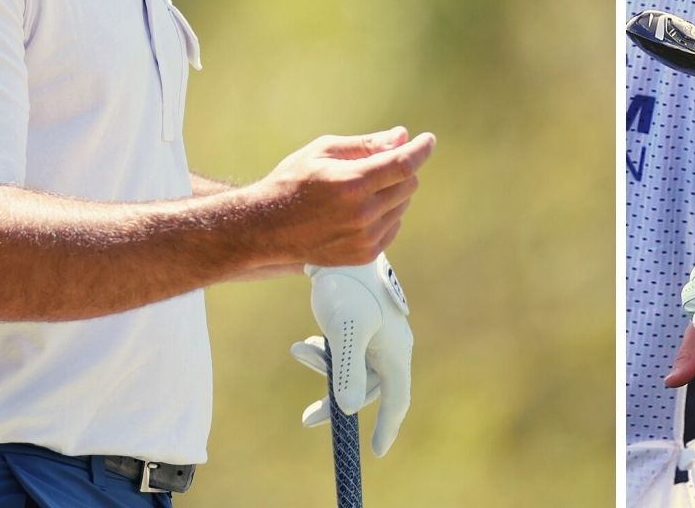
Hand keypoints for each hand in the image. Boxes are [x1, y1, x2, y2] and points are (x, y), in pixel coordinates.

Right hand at [254, 128, 434, 267]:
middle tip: (378, 164)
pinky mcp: (364, 255)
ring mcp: (364, 238)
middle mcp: (362, 214)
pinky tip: (360, 209)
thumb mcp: (323, 151)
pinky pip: (393, 227)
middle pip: (407, 185)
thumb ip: (366, 145)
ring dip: (392, 192)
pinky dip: (385, 213)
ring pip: (402, 206)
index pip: (403, 165)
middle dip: (400, 169)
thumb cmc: (292, 182)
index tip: (427, 140)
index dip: (420, 150)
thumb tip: (401, 137)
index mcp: (352, 184)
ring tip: (360, 189)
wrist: (266, 228)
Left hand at [290, 254, 412, 454]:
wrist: (335, 243)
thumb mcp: (344, 331)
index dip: (388, 426)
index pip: (397, 397)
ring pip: (353, 368)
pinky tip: (303, 344)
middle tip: (308, 418)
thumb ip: (346, 372)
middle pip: (368, 386)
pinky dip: (325, 352)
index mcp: (395, 348)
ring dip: (325, 368)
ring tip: (297, 350)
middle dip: (337, 399)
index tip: (375, 450)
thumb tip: (347, 408)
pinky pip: (346, 351)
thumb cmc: (345, 287)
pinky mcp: (362, 322)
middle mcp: (391, 343)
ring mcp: (377, 332)